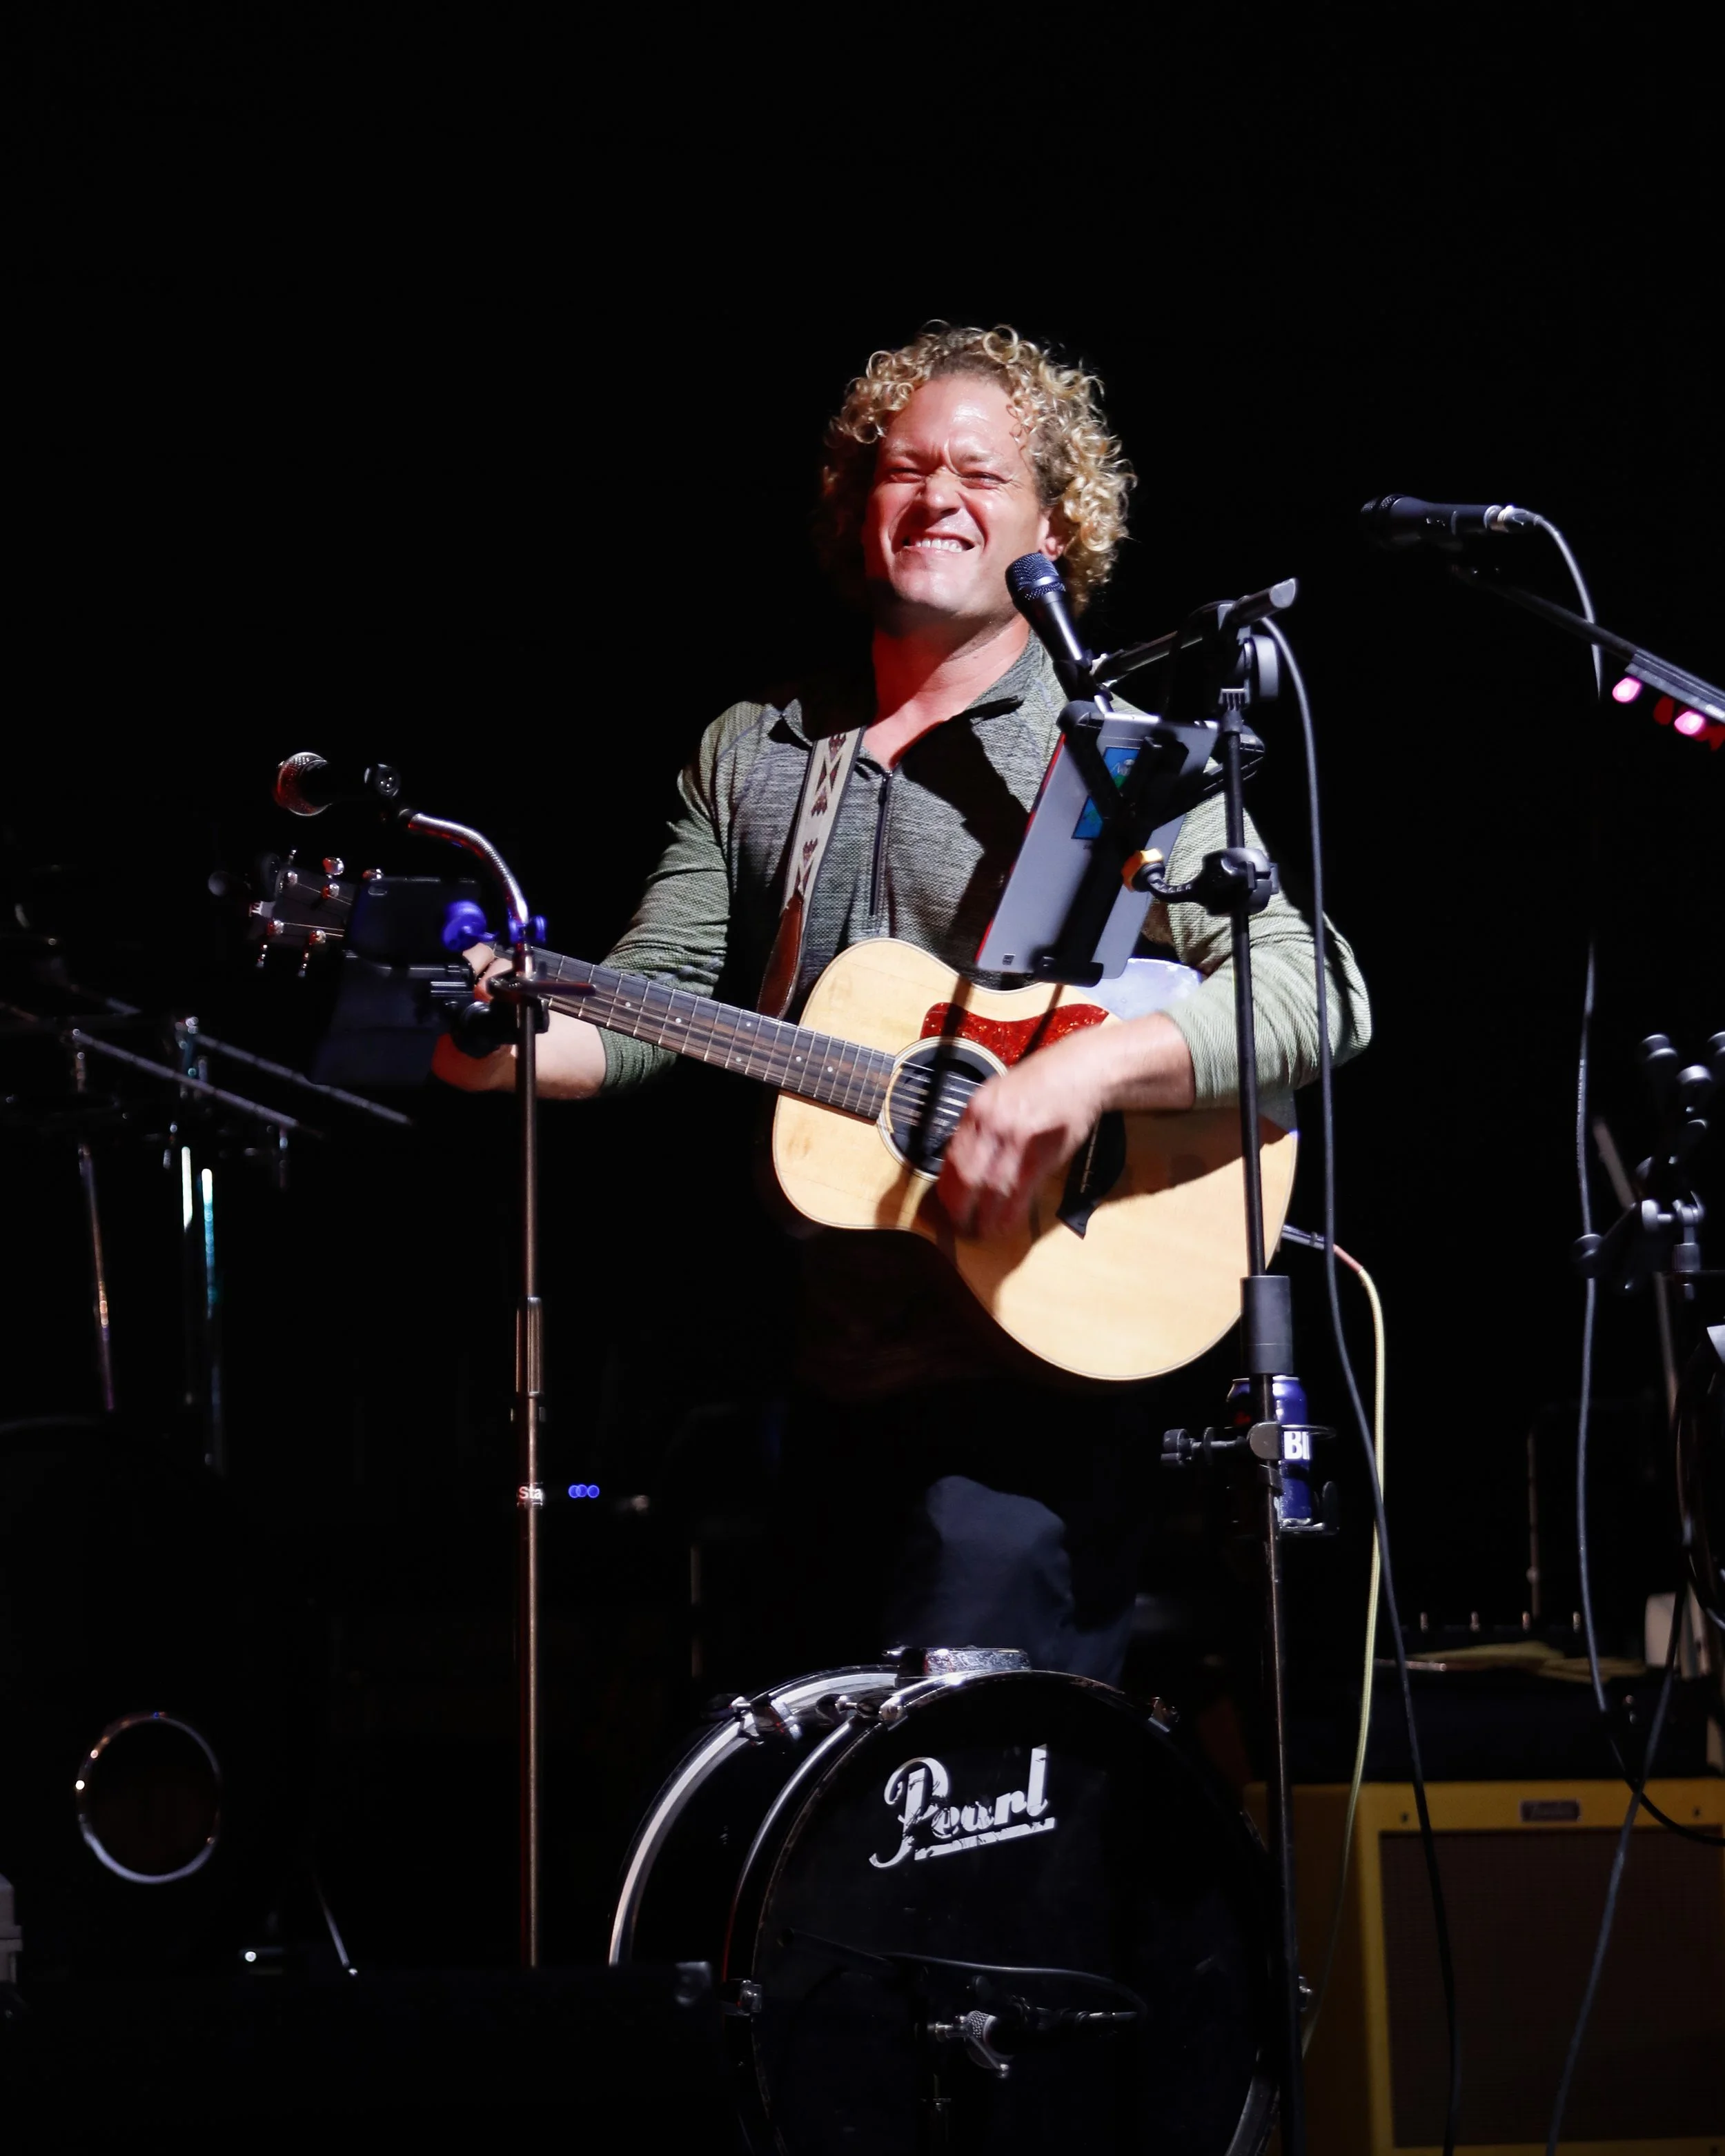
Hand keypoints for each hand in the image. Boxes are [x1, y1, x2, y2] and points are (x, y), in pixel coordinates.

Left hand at [935, 1032, 1106, 1239]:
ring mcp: (1019, 1138)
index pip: (951, 1157)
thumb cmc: (1038, 1086)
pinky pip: (1021, 1191)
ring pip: (992, 1188)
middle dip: (960, 1207)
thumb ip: (979, 1128)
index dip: (947, 1188)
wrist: (1080, 1072)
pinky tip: (1006, 1225)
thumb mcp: (997, 1096)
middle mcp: (993, 1123)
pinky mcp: (1044, 1153)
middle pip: (967, 1175)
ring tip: (982, 1232)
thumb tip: (961, 1164)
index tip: (947, 1205)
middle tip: (961, 1225)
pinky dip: (1011, 1213)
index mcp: (977, 1109)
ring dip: (985, 1217)